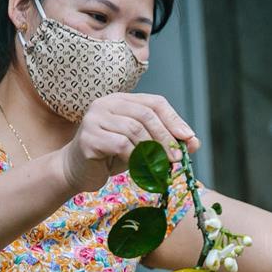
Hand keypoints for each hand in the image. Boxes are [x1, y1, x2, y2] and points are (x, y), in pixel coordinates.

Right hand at [59, 93, 199, 191]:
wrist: (76, 172)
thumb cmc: (112, 157)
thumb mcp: (143, 146)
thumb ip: (167, 141)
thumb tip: (195, 142)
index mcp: (121, 100)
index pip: (155, 102)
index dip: (174, 119)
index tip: (188, 138)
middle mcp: (106, 104)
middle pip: (146, 115)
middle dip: (166, 137)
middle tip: (177, 158)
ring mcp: (94, 119)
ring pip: (134, 130)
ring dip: (152, 151)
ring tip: (160, 166)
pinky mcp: (88, 138)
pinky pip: (121, 145)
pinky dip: (135, 158)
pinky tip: (139, 168)